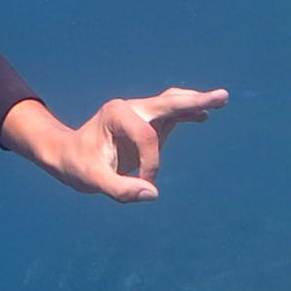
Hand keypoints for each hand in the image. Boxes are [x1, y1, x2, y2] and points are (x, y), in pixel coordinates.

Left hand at [3, 86, 227, 203]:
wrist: (68, 155)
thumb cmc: (78, 165)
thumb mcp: (92, 180)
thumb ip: (120, 189)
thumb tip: (151, 193)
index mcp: (116, 113)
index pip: (147, 136)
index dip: (151, 162)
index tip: (143, 184)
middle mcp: (130, 107)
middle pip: (167, 102)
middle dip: (194, 101)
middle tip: (222, 96)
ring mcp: (140, 113)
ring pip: (172, 104)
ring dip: (196, 102)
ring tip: (221, 99)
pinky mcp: (146, 122)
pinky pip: (171, 115)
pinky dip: (187, 114)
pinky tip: (204, 115)